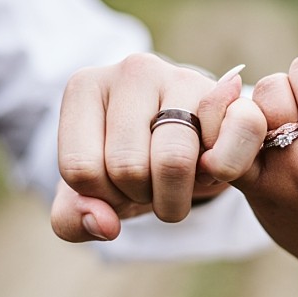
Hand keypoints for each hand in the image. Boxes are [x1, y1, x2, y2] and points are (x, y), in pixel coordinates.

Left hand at [51, 53, 264, 241]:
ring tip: (174, 178)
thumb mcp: (89, 194)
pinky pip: (220, 150)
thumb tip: (106, 226)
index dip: (102, 196)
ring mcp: (180, 75)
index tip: (114, 182)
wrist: (182, 139)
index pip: (80, 168)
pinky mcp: (223, 91)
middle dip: (140, 195)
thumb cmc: (125, 163)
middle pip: (126, 167)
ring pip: (172, 161)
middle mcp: (132, 70)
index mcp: (85, 87)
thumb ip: (74, 219)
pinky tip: (206, 163)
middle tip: (149, 181)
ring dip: (175, 196)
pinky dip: (216, 175)